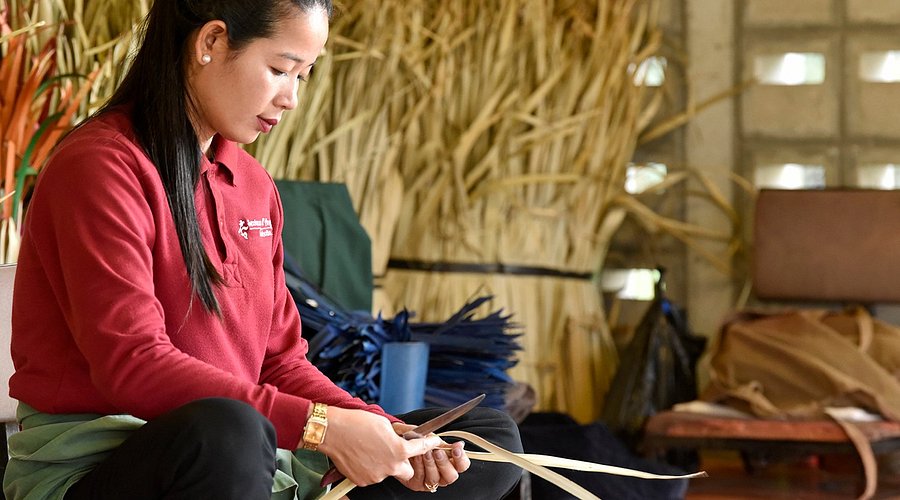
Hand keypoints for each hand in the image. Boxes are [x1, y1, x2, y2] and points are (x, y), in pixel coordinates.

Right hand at [317, 407, 442, 486]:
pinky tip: (362, 456)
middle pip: (407, 471)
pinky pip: (372, 476)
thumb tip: (406, 437)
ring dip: (384, 464)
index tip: (433, 442)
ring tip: (370, 449)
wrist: (333, 432)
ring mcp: (376, 476)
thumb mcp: (385, 423)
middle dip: (404, 463)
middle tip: (394, 452)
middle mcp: (390, 466)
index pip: (421, 448)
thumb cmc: (357, 423)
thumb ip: (399, 434)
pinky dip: (370, 469)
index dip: (429, 444)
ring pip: (388, 473)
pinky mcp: (363, 481)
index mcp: (399, 450)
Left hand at [391, 422, 470, 491]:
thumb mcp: (428, 435)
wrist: (395, 444)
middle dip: (444, 463)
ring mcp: (430, 480)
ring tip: (424, 453)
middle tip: (437, 451)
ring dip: (430, 464)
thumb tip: (459, 443)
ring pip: (436, 478)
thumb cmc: (414, 440)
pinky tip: (415, 457)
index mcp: (449, 462)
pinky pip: (421, 479)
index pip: (462, 465)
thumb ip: (444, 440)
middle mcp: (441, 474)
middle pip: (452, 476)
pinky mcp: (417, 484)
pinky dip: (419, 467)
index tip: (456, 447)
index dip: (461, 458)